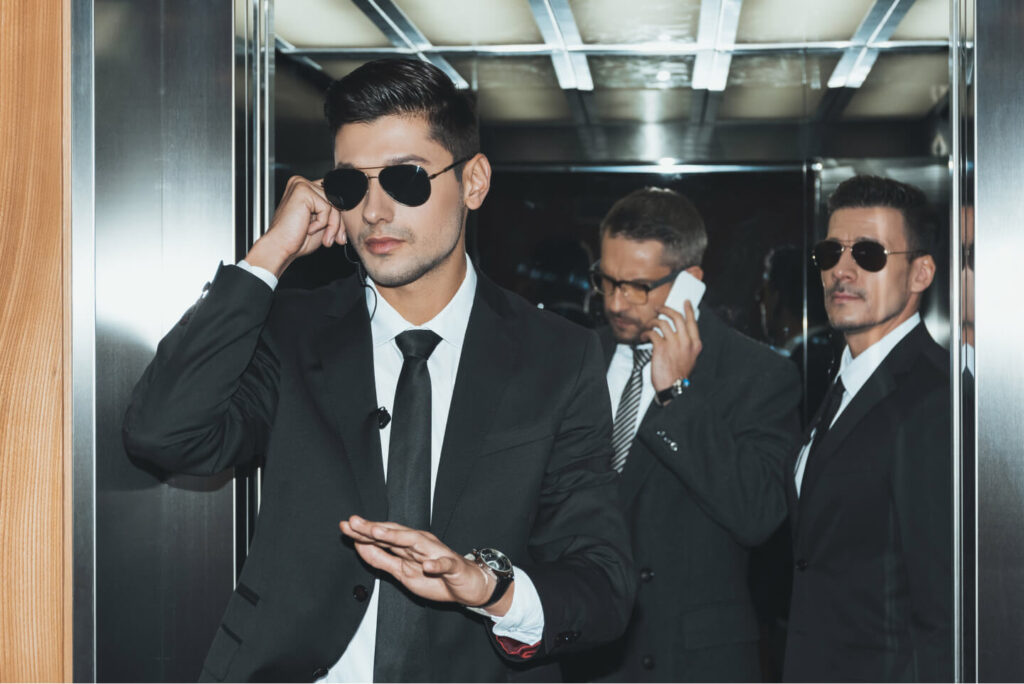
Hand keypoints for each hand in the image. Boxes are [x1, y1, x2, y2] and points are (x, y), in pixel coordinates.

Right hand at [244, 175, 344, 277]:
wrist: (281, 248)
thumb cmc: (297, 238)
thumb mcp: (322, 223)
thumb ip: (333, 212)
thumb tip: (350, 206)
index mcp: (304, 189)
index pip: (333, 195)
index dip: (339, 215)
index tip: (340, 234)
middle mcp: (301, 183)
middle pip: (335, 198)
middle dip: (338, 222)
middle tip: (335, 239)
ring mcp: (301, 185)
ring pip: (333, 204)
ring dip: (332, 226)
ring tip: (325, 238)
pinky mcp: (302, 192)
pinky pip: (326, 208)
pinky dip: (322, 224)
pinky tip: (308, 229)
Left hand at [339, 516, 511, 614]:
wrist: (467, 586)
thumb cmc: (435, 577)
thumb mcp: (402, 572)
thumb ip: (382, 559)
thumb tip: (359, 546)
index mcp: (408, 545)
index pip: (383, 536)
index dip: (364, 531)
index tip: (345, 525)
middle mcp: (421, 544)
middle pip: (395, 534)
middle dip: (374, 528)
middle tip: (354, 521)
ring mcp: (437, 554)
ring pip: (416, 543)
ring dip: (397, 537)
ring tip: (378, 533)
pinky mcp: (453, 566)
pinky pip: (444, 565)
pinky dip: (437, 565)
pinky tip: (427, 566)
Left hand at [642, 300, 701, 391]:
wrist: (674, 388)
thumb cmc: (680, 375)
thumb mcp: (690, 358)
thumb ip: (687, 345)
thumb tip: (679, 333)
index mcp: (695, 344)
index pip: (692, 321)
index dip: (688, 310)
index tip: (686, 302)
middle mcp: (686, 341)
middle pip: (676, 317)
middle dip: (666, 309)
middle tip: (659, 308)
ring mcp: (673, 344)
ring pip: (662, 322)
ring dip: (653, 322)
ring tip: (648, 326)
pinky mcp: (660, 347)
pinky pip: (652, 333)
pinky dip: (645, 333)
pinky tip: (643, 337)